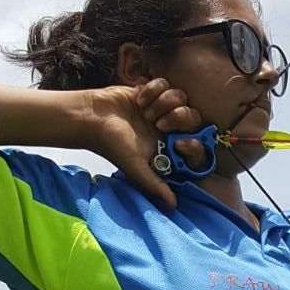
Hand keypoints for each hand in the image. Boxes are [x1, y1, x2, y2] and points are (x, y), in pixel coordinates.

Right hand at [85, 80, 208, 209]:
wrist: (92, 118)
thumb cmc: (112, 144)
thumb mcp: (136, 167)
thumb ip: (156, 185)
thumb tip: (173, 205)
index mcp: (169, 144)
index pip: (196, 140)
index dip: (193, 141)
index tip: (178, 143)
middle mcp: (168, 126)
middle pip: (193, 115)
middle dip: (178, 117)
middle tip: (158, 124)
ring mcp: (160, 107)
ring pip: (181, 96)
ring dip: (163, 102)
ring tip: (145, 111)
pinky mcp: (150, 90)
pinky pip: (164, 83)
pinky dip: (152, 90)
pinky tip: (139, 99)